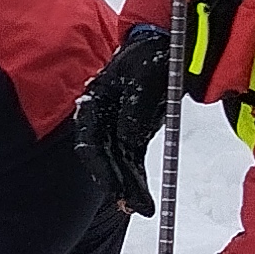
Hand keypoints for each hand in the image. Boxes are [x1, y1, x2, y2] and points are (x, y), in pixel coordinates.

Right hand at [72, 23, 171, 217]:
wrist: (165, 45)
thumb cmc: (150, 56)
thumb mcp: (145, 76)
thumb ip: (136, 107)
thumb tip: (127, 138)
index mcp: (94, 101)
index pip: (89, 139)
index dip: (99, 165)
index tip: (112, 185)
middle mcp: (101, 118)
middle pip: (103, 156)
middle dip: (116, 182)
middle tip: (129, 205)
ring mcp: (117, 127)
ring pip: (118, 162)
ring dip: (129, 186)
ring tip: (142, 208)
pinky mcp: (134, 134)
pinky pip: (133, 160)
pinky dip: (138, 179)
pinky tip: (143, 199)